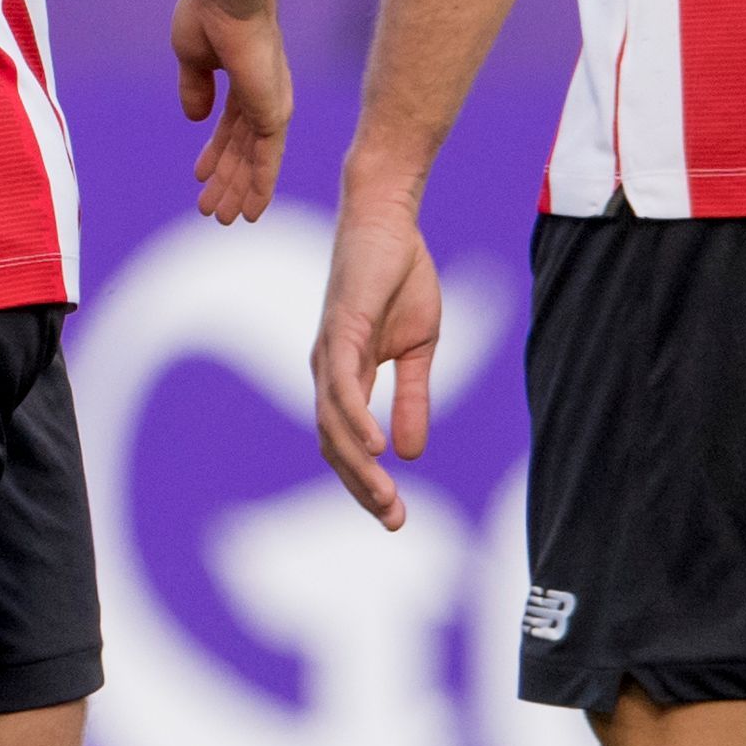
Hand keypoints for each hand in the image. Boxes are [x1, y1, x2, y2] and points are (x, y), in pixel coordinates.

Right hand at [174, 0, 287, 223]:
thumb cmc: (207, 15)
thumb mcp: (192, 58)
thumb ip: (194, 89)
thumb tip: (194, 118)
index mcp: (244, 81)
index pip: (231, 127)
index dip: (214, 154)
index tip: (199, 176)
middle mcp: (264, 96)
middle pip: (243, 149)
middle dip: (226, 180)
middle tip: (211, 211)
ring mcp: (272, 106)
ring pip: (256, 161)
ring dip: (239, 191)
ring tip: (222, 220)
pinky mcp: (275, 114)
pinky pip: (269, 160)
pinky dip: (261, 186)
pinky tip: (252, 210)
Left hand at [310, 182, 442, 528]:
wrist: (388, 223)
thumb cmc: (399, 280)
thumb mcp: (417, 350)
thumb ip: (412, 398)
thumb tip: (412, 453)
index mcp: (345, 377)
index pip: (347, 444)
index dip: (367, 481)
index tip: (395, 516)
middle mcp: (328, 370)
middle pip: (335, 445)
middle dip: (363, 487)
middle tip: (394, 521)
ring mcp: (330, 351)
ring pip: (334, 423)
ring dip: (359, 466)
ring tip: (385, 498)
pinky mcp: (341, 329)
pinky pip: (343, 383)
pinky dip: (355, 418)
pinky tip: (374, 446)